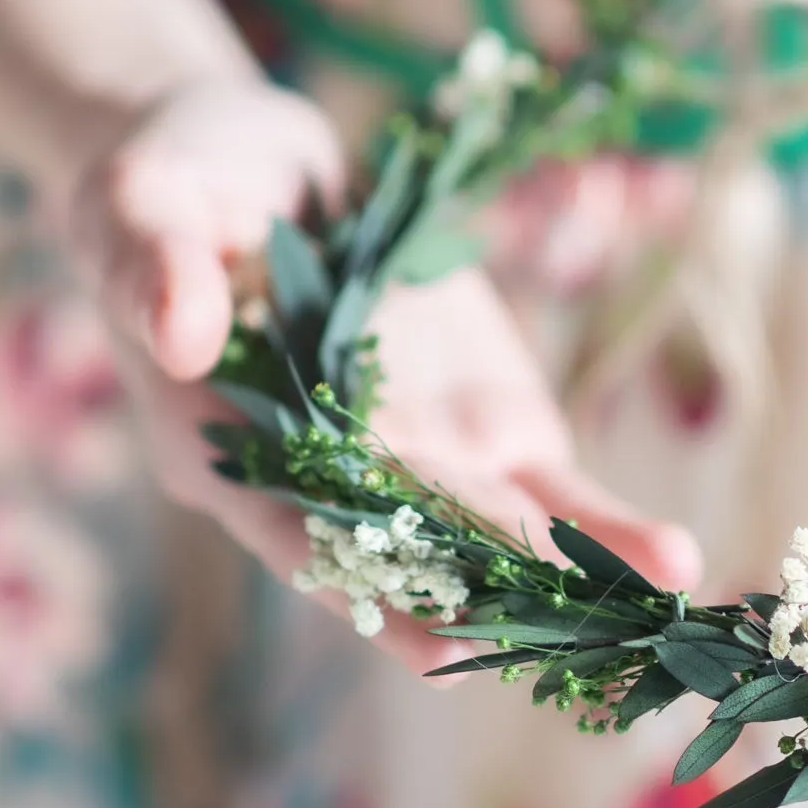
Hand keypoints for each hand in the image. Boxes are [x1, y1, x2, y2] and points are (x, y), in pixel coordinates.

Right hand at [63, 76, 699, 654]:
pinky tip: (669, 559)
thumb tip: (177, 332)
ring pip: (501, 539)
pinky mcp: (481, 426)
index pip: (304, 536)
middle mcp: (333, 482)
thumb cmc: (170, 186)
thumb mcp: (137, 206)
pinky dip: (605, 523)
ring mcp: (417, 462)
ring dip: (581, 576)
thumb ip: (153, 266)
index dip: (374, 588)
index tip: (442, 640)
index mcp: (229, 455)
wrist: (249, 167)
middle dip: (508, 595)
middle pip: (422, 553)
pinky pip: (549, 489)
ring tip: (662, 597)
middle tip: (580, 638)